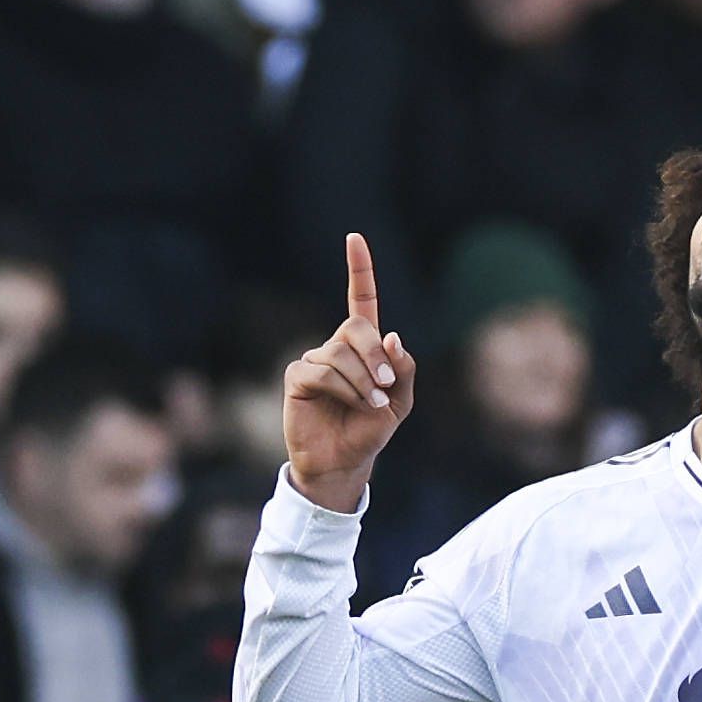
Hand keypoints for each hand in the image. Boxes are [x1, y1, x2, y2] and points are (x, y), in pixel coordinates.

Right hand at [285, 234, 416, 512]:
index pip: (360, 300)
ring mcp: (315, 359)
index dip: (359, 270)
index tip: (354, 238)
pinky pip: (323, 371)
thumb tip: (392, 335)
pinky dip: (344, 389)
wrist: (344, 462)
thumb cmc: (371, 431)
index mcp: (363, 347)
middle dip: (375, 354)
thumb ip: (403, 369)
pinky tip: (352, 405)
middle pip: (356, 326)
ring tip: (371, 405)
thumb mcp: (401, 402)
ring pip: (340, 353)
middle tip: (386, 385)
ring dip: (362, 381)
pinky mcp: (297, 377)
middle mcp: (337, 347)